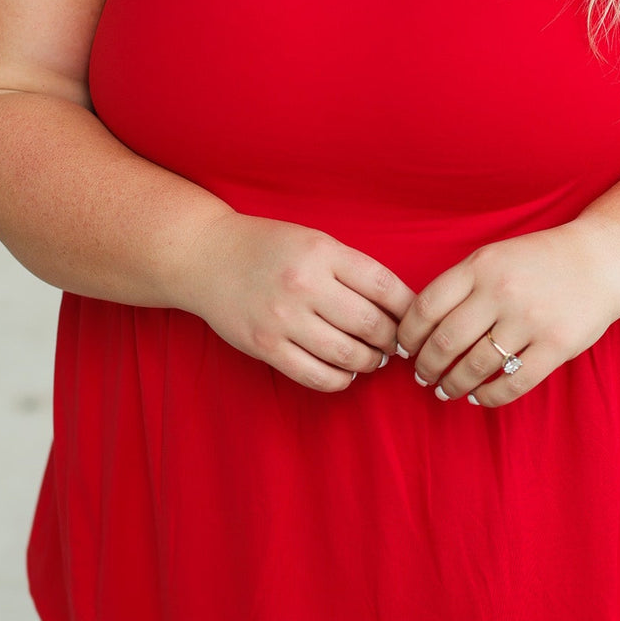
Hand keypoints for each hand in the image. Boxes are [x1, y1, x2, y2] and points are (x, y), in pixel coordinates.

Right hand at [178, 213, 415, 390]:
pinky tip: (345, 371)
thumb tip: (398, 310)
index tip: (413, 320)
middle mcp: (304, 284)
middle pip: (371, 324)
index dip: (408, 309)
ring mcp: (283, 318)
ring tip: (372, 358)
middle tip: (393, 344)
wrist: (206, 256)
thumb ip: (353, 269)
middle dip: (391, 341)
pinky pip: (316, 376)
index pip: (385, 287)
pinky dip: (341, 379)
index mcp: (323, 253)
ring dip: (370, 362)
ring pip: (348, 354)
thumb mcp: (315, 241)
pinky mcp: (265, 346)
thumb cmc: (269, 247)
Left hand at [396, 220, 619, 406]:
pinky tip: (477, 397)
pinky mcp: (557, 345)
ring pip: (475, 367)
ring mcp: (531, 319)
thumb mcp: (495, 256)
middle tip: (422, 376)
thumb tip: (417, 328)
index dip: (407, 335)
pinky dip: (488, 397)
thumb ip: (460, 284)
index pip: (426, 307)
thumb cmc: (539, 261)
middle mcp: (502, 291)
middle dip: (426, 366)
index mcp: (481, 266)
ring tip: (446, 390)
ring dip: (452, 385)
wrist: (602, 260)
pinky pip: (513, 384)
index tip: (404, 349)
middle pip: (445, 342)